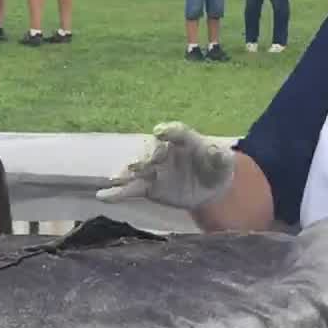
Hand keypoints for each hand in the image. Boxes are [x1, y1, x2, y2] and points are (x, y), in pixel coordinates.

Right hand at [98, 122, 235, 211]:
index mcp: (183, 139)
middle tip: (140, 165)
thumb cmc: (217, 167)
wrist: (212, 188)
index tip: (160, 132)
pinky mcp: (148, 187)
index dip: (168, 131)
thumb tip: (217, 151)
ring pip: (138, 169)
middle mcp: (164, 150)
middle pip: (151, 150)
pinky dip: (117, 193)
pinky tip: (104, 196)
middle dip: (146, 156)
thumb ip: (219, 156)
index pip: (175, 131)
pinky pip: (132, 189)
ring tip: (115, 178)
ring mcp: (154, 169)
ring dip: (127, 172)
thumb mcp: (223, 161)